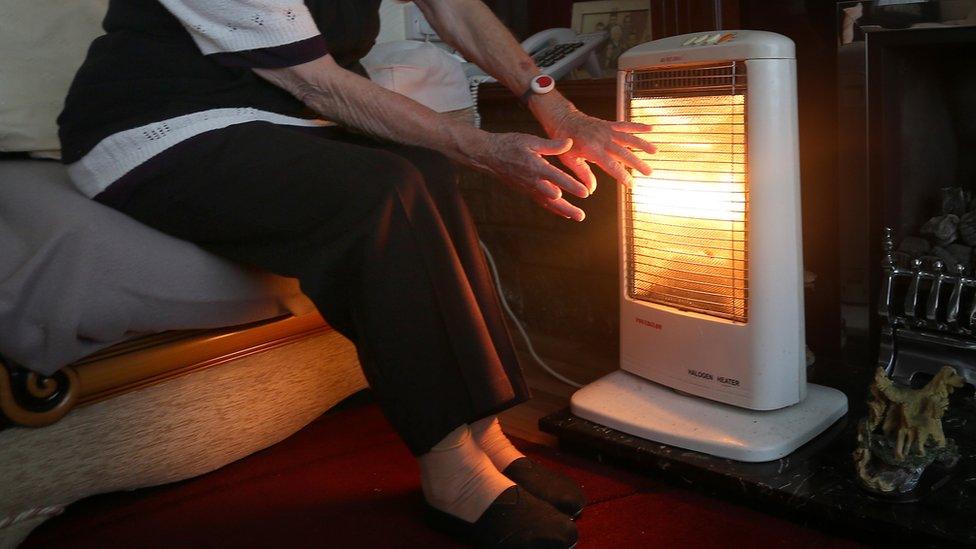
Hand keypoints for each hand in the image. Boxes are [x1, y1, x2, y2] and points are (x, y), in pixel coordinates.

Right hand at [470, 132, 590, 220]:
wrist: (490, 155)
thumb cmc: (510, 144)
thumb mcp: (531, 140)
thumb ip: (552, 145)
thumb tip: (569, 143)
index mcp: (536, 167)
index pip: (557, 178)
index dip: (571, 186)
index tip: (585, 193)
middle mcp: (533, 181)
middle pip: (553, 197)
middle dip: (568, 207)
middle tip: (581, 216)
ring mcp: (529, 188)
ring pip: (548, 203)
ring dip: (563, 211)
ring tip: (577, 217)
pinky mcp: (526, 191)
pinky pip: (541, 202)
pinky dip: (553, 208)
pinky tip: (564, 213)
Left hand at [537, 103, 655, 192]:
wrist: (563, 120)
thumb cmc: (565, 144)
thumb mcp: (569, 161)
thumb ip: (582, 174)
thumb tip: (591, 190)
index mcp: (591, 150)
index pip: (610, 165)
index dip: (621, 175)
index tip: (631, 184)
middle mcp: (602, 139)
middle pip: (623, 153)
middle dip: (637, 163)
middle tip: (649, 172)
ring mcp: (606, 131)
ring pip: (628, 138)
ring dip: (642, 144)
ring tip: (655, 151)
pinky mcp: (609, 125)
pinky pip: (625, 125)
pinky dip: (638, 126)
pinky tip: (652, 128)